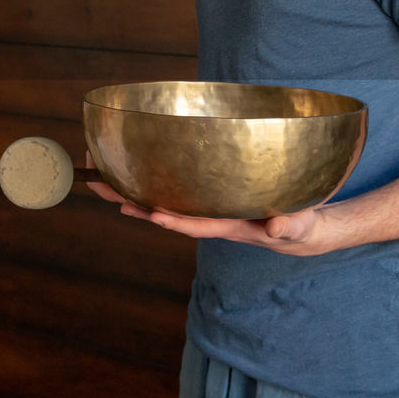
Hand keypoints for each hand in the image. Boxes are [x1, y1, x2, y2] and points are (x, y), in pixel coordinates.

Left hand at [84, 165, 330, 255]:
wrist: (296, 228)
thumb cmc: (297, 226)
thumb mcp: (298, 226)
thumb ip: (290, 226)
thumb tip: (278, 227)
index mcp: (228, 226)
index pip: (196, 224)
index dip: (175, 221)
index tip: (152, 214)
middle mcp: (208, 217)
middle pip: (165, 211)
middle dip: (133, 202)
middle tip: (101, 188)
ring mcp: (204, 207)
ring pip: (161, 199)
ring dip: (131, 190)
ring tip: (100, 178)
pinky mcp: (206, 195)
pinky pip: (172, 188)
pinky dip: (151, 179)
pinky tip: (132, 169)